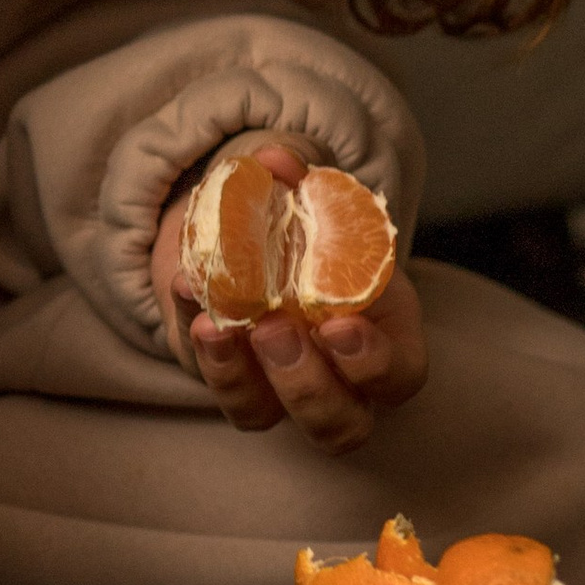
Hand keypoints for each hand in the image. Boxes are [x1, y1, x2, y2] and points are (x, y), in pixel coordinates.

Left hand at [150, 137, 428, 453]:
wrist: (263, 250)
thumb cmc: (318, 236)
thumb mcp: (323, 207)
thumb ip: (307, 181)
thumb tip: (278, 159)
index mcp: (385, 340)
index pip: (398, 377)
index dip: (372, 363)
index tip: (337, 326)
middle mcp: (338, 381)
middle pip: (337, 425)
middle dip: (303, 384)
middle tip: (271, 329)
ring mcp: (278, 391)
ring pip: (263, 417)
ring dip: (235, 378)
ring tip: (214, 325)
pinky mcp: (230, 381)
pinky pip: (212, 381)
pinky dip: (195, 340)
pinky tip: (186, 290)